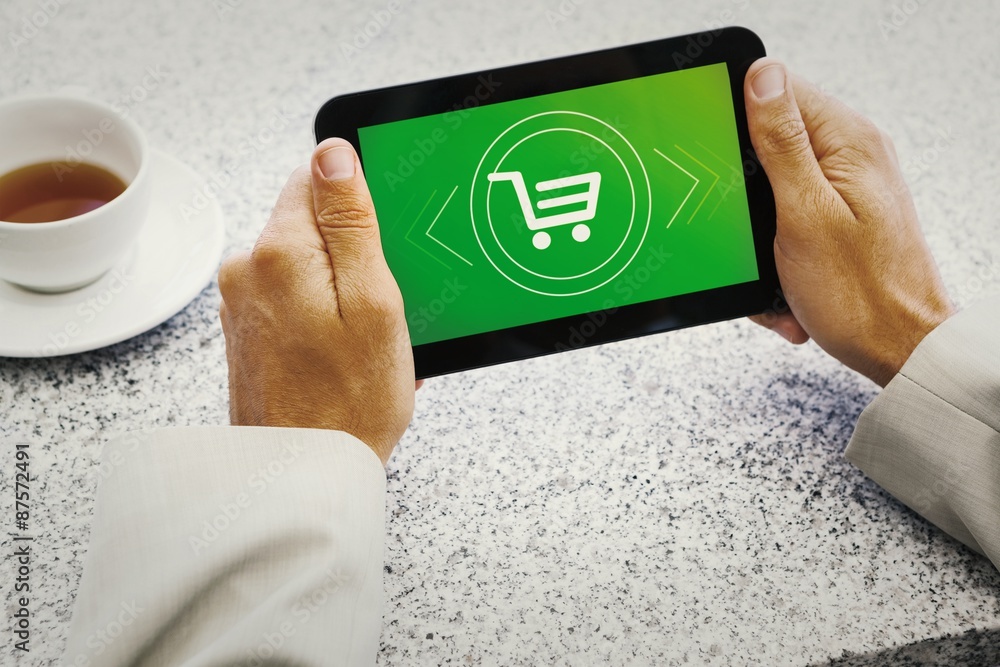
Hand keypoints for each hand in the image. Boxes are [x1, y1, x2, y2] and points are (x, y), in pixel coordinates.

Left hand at [218, 138, 415, 463]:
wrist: (304, 476)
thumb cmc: (349, 402)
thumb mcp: (372, 300)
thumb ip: (350, 219)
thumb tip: (332, 153)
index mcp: (279, 252)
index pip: (316, 179)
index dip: (361, 207)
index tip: (384, 247)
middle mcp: (247, 271)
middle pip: (312, 224)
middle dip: (358, 255)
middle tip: (386, 306)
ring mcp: (243, 304)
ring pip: (308, 264)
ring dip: (345, 290)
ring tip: (371, 341)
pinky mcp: (249, 332)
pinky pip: (297, 299)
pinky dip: (327, 316)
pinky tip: (351, 354)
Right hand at [743, 58, 955, 386]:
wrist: (897, 350)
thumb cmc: (860, 295)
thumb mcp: (804, 213)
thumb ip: (781, 142)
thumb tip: (762, 77)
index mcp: (847, 143)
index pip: (779, 92)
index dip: (738, 121)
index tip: (724, 164)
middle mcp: (850, 158)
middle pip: (767, 145)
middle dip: (745, 195)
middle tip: (752, 234)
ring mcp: (843, 190)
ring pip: (767, 191)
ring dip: (757, 236)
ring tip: (775, 271)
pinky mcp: (834, 220)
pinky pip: (783, 223)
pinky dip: (773, 257)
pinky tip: (785, 287)